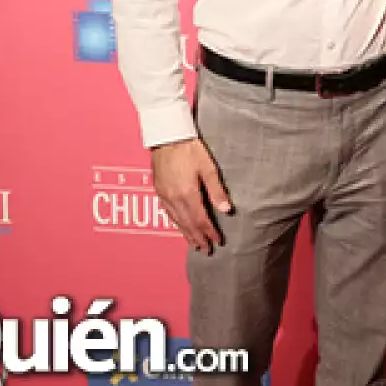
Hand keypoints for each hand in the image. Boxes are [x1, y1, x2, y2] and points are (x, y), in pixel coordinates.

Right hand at [151, 138, 232, 252]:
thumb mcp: (209, 168)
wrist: (167, 136)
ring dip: (186, 233)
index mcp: (187, 194)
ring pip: (176, 220)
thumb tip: (226, 210)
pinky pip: (168, 213)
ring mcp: (164, 195)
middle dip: (198, 238)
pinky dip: (176, 223)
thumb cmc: (190, 149)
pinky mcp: (159, 190)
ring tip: (194, 244)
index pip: (201, 220)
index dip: (209, 232)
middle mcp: (173, 198)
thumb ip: (217, 191)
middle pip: (188, 224)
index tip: (218, 242)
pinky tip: (180, 226)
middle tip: (206, 250)